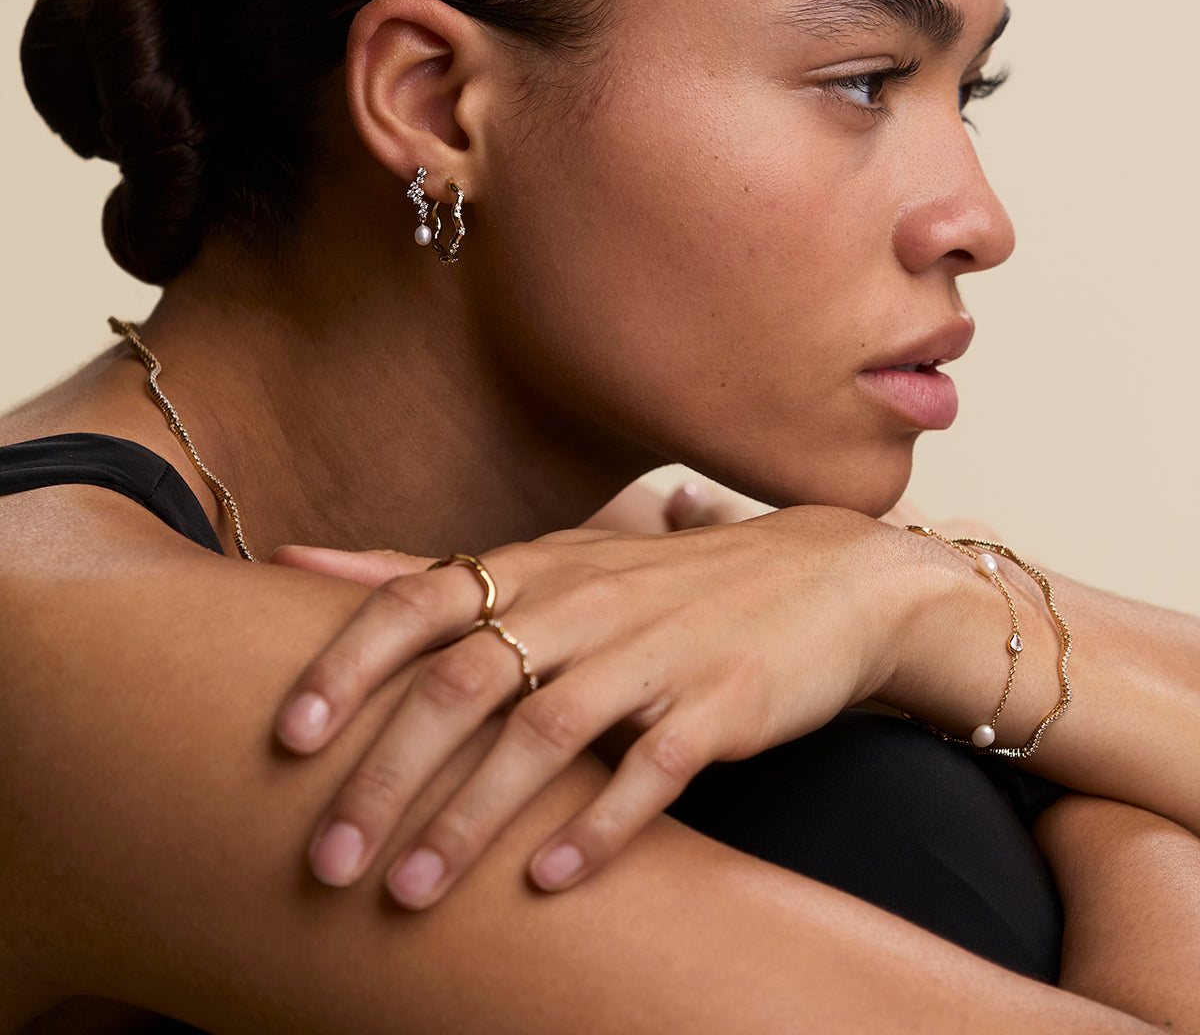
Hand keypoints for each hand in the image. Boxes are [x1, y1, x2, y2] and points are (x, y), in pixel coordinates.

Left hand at [271, 506, 913, 908]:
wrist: (823, 578)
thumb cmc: (662, 580)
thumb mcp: (552, 558)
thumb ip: (431, 572)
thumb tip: (299, 560)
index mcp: (537, 568)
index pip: (417, 602)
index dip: (346, 667)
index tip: (286, 742)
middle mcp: (585, 604)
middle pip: (462, 685)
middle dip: (385, 778)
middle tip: (327, 864)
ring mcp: (653, 653)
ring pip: (543, 736)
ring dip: (470, 820)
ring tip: (409, 894)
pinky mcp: (718, 704)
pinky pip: (649, 771)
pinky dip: (596, 829)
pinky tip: (549, 882)